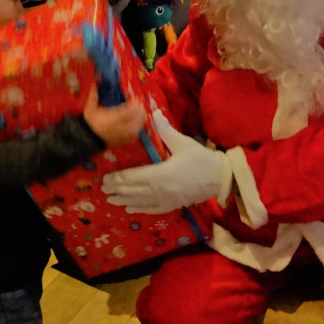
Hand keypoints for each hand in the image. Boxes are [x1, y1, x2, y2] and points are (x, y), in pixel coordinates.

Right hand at [83, 88, 144, 147]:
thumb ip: (93, 96)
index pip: (128, 112)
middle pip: (136, 119)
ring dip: (141, 118)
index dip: (134, 105)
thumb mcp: (89, 109)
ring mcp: (124, 135)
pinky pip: (136, 134)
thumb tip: (94, 84)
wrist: (89, 139)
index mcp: (113, 119)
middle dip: (140, 110)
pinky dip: (138, 127)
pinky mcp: (124, 140)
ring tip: (140, 111)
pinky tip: (137, 122)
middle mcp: (121, 127)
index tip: (135, 98)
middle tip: (139, 103)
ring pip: (138, 127)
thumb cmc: (91, 123)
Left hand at [102, 111, 231, 213]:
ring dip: (123, 201)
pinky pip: (152, 209)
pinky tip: (130, 209)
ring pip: (140, 202)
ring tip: (111, 200)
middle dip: (116, 190)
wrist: (219, 178)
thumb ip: (166, 130)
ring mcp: (166, 200)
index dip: (117, 178)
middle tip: (103, 188)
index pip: (133, 177)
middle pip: (133, 191)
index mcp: (161, 174)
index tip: (105, 177)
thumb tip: (154, 113)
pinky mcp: (172, 206)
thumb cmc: (201, 159)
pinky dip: (139, 209)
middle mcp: (160, 190)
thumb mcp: (183, 142)